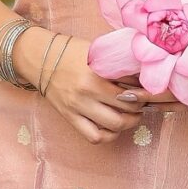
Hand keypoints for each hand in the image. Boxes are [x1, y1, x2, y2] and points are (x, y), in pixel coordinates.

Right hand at [23, 33, 142, 145]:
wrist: (40, 58)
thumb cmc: (71, 51)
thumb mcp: (96, 52)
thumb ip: (117, 64)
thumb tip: (143, 75)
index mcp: (96, 74)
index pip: (131, 89)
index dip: (144, 92)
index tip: (147, 91)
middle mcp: (87, 92)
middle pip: (126, 110)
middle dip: (139, 108)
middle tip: (140, 103)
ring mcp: (78, 107)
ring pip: (113, 126)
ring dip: (128, 123)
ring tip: (130, 116)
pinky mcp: (70, 117)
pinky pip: (94, 137)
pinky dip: (107, 136)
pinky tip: (112, 127)